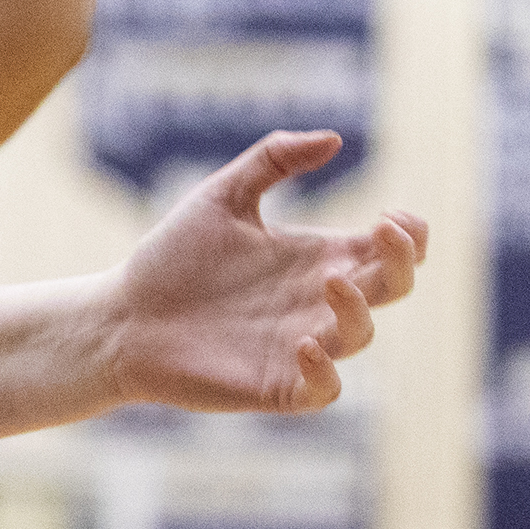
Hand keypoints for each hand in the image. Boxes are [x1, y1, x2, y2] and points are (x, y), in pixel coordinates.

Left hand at [104, 132, 425, 414]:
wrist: (121, 316)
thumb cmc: (171, 258)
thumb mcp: (221, 197)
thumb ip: (272, 160)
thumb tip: (334, 137)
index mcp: (315, 258)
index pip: (386, 251)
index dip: (408, 237)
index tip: (393, 217)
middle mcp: (317, 303)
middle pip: (389, 288)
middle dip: (399, 262)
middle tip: (384, 233)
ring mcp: (301, 346)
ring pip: (360, 336)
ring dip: (356, 310)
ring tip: (329, 280)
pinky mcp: (276, 385)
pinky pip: (323, 390)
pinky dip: (325, 372)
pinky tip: (303, 345)